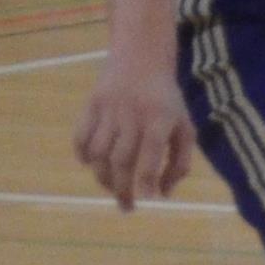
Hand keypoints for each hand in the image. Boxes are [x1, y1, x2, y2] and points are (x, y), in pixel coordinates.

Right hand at [72, 56, 193, 208]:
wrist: (141, 57)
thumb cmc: (166, 100)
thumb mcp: (184, 126)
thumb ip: (180, 162)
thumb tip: (164, 195)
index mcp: (160, 118)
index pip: (151, 153)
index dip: (147, 180)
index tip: (146, 200)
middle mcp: (132, 114)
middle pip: (121, 159)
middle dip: (122, 189)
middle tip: (127, 207)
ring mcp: (109, 109)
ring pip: (99, 152)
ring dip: (103, 177)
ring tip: (112, 187)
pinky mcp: (91, 104)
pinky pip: (80, 136)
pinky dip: (82, 156)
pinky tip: (91, 164)